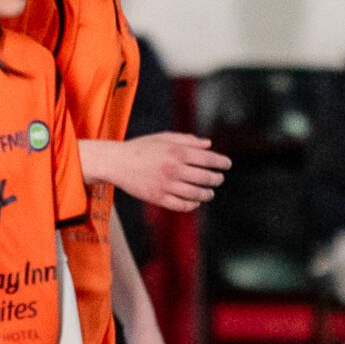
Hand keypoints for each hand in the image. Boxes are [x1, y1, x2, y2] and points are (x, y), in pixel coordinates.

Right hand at [111, 132, 229, 211]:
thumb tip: (209, 144)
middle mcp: (174, 169)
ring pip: (196, 194)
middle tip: (218, 179)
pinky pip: (181, 205)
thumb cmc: (141, 148)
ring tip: (210, 193)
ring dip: (207, 194)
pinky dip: (192, 205)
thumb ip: (188, 140)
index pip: (208, 159)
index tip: (227, 165)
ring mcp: (166, 185)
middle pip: (205, 178)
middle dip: (216, 179)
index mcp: (177, 152)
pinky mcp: (158, 198)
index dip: (221, 162)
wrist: (117, 162)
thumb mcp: (164, 138)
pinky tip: (195, 202)